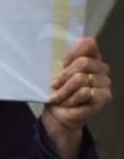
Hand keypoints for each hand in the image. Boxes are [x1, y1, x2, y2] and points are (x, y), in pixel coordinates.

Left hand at [43, 37, 112, 158]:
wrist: (58, 115)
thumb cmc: (57, 92)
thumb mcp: (54, 74)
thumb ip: (59, 61)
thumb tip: (55, 47)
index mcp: (90, 58)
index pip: (88, 44)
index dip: (73, 53)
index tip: (61, 64)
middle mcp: (100, 68)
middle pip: (82, 62)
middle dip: (63, 76)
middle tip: (55, 85)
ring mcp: (105, 82)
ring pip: (81, 79)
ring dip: (64, 91)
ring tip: (60, 97)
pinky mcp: (104, 96)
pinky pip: (85, 92)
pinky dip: (71, 99)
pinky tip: (68, 104)